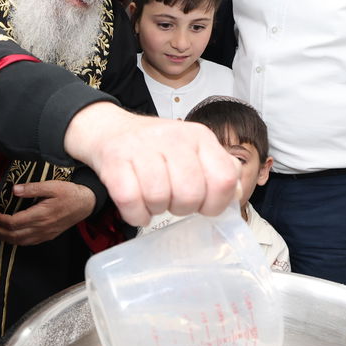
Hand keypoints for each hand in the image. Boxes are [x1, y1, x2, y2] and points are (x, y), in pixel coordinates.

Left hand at [0, 180, 95, 245]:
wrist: (86, 204)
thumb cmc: (69, 193)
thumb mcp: (52, 186)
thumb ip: (32, 188)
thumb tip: (14, 190)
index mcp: (41, 216)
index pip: (13, 223)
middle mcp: (41, 228)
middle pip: (13, 235)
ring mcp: (45, 234)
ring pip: (19, 241)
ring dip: (3, 238)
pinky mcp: (47, 236)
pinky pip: (27, 242)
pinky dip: (14, 241)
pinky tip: (8, 237)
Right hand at [62, 102, 238, 226]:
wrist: (109, 130)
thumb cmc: (156, 148)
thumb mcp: (194, 151)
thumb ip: (220, 171)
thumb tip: (236, 193)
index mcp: (200, 137)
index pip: (224, 179)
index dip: (216, 203)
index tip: (203, 205)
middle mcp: (173, 137)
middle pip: (190, 193)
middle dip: (182, 209)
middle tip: (173, 202)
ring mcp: (142, 147)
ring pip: (159, 198)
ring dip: (156, 210)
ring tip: (153, 201)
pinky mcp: (114, 160)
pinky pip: (130, 201)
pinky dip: (135, 214)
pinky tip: (138, 209)